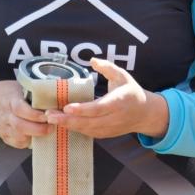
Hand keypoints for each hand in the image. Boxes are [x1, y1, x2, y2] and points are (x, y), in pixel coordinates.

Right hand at [0, 80, 52, 148]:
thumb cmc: (6, 93)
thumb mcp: (19, 86)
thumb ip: (34, 91)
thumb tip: (57, 90)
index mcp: (9, 100)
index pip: (21, 109)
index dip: (35, 115)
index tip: (48, 115)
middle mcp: (6, 116)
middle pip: (20, 127)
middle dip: (39, 129)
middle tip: (52, 126)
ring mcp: (4, 128)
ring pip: (19, 138)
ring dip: (35, 137)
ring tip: (46, 131)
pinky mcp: (5, 137)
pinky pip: (18, 144)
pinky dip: (28, 142)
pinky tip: (35, 136)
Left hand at [44, 58, 167, 139]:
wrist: (145, 114)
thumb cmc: (131, 91)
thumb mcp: (123, 75)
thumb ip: (107, 67)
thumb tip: (92, 59)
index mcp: (120, 102)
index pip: (99, 108)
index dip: (83, 109)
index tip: (67, 107)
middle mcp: (115, 118)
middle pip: (89, 122)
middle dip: (68, 120)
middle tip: (50, 115)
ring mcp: (110, 128)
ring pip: (87, 130)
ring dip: (68, 125)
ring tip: (51, 119)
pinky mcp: (106, 134)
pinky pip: (88, 133)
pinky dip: (75, 129)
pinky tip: (62, 123)